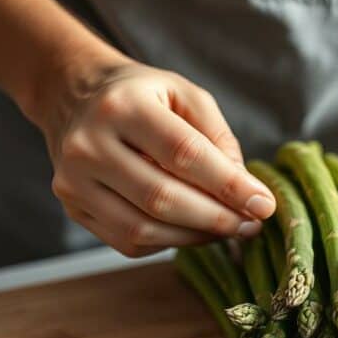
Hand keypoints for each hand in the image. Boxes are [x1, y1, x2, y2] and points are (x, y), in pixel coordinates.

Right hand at [36, 59, 274, 256]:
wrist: (75, 97)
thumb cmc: (142, 97)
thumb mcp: (185, 95)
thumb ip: (218, 138)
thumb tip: (244, 192)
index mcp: (123, 106)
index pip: (183, 153)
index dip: (228, 185)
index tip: (263, 204)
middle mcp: (89, 144)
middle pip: (162, 198)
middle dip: (217, 218)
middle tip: (252, 225)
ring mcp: (74, 181)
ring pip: (144, 228)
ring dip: (196, 237)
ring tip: (230, 230)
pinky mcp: (74, 207)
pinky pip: (129, 241)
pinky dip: (170, 242)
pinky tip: (193, 230)